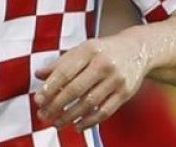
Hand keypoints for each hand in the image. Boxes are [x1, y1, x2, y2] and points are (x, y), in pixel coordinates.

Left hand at [33, 32, 148, 130]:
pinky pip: (106, 111)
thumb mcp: (81, 50)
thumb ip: (60, 63)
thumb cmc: (102, 51)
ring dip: (70, 116)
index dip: (50, 88)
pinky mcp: (126, 93)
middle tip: (43, 116)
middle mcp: (103, 64)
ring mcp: (116, 79)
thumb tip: (37, 74)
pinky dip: (90, 121)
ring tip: (57, 123)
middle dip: (57, 105)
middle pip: (76, 89)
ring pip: (89, 103)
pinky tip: (77, 126)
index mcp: (88, 50)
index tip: (38, 100)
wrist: (137, 49)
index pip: (65, 72)